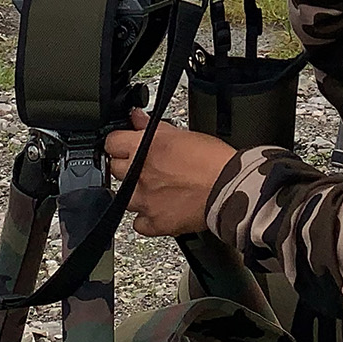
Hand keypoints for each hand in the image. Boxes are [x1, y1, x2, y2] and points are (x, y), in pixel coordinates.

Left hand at [102, 110, 234, 236]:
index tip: (125, 147)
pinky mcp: (155, 223)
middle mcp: (138, 174)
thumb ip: (152, 126)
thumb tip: (137, 118)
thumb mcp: (182, 134)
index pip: (111, 142)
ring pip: (124, 197)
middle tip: (147, 168)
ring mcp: (144, 200)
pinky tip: (160, 210)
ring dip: (136, 193)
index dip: (119, 143)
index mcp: (143, 147)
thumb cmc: (213, 160)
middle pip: (115, 170)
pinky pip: (139, 223)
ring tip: (157, 190)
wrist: (231, 188)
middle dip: (127, 168)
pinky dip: (147, 219)